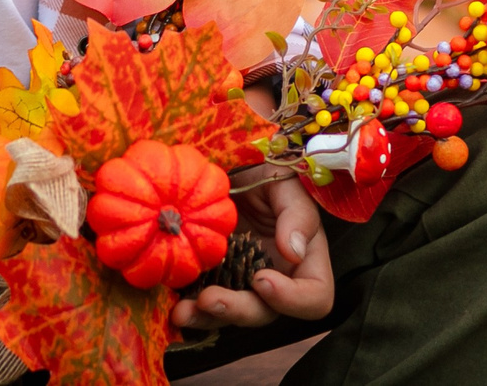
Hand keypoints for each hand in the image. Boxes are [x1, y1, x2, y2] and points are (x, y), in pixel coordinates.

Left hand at [172, 171, 335, 329]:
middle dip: (237, 311)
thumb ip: (296, 217)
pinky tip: (173, 304)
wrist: (232, 169)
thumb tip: (293, 252)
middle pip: (264, 313)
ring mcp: (240, 283)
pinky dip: (187, 307)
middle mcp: (275, 282)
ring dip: (206, 317)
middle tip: (209, 298)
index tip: (261, 278)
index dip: (292, 299)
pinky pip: (201, 303)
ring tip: (183, 311)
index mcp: (304, 264)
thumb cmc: (268, 177)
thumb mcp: (287, 187)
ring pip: (229, 316)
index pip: (314, 298)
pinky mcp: (212, 279)